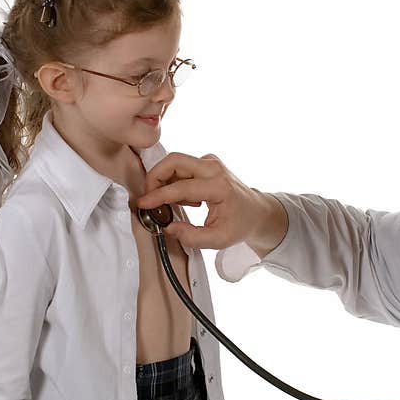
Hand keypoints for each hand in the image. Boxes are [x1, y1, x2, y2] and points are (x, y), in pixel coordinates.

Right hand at [135, 152, 287, 255]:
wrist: (256, 212)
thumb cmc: (240, 224)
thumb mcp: (218, 240)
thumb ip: (192, 237)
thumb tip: (169, 228)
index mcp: (219, 187)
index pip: (181, 187)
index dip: (158, 195)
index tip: (143, 203)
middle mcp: (214, 169)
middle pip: (174, 160)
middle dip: (155, 176)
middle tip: (149, 196)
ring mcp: (211, 162)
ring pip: (176, 161)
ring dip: (164, 179)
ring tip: (173, 203)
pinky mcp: (206, 162)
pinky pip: (181, 166)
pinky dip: (174, 180)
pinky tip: (185, 199)